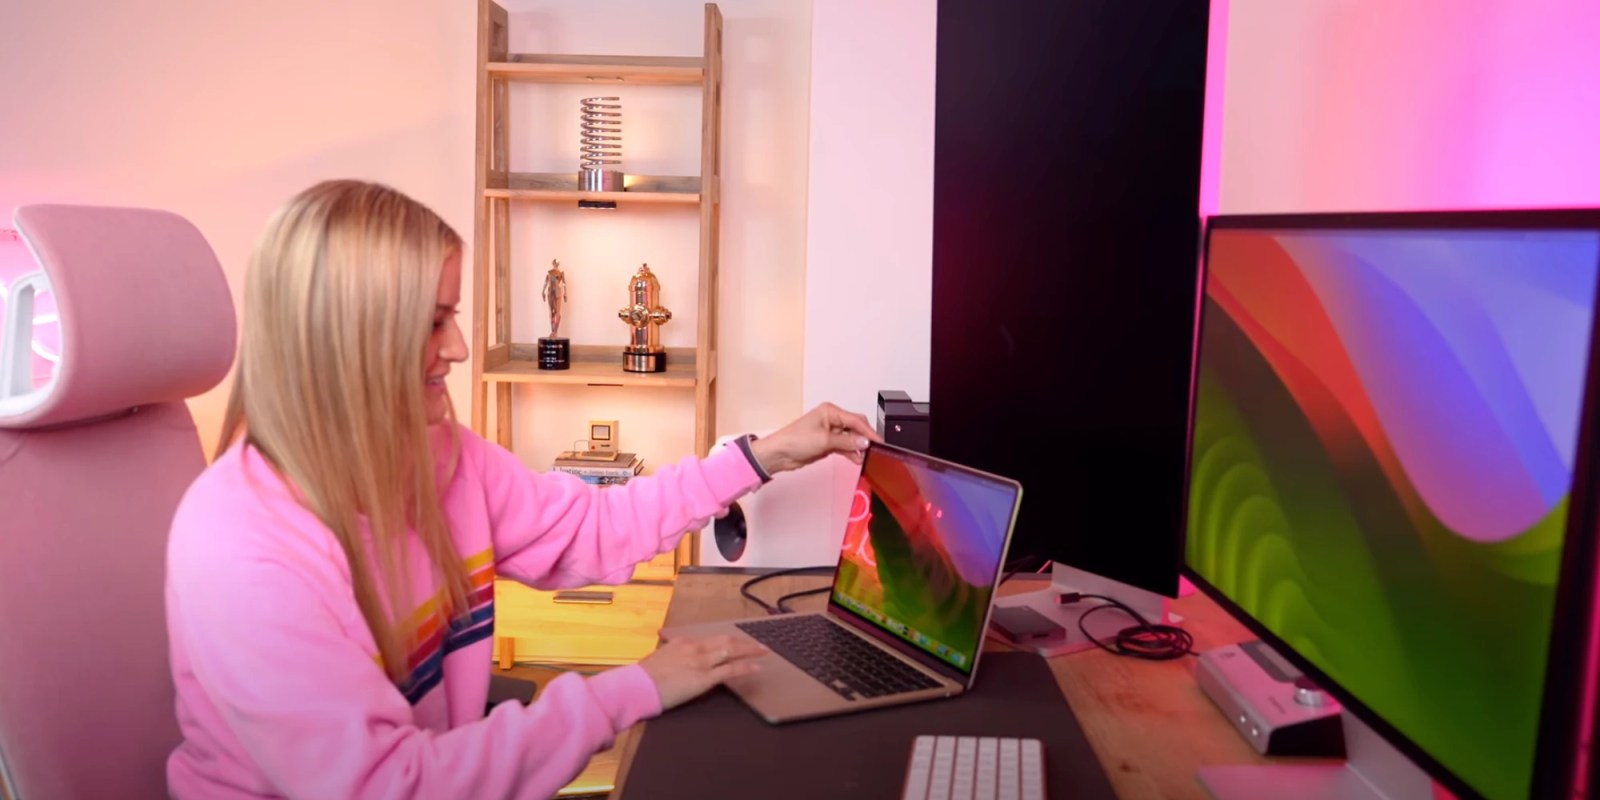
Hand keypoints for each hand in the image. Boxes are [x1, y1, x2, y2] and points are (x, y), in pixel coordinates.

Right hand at [639, 634, 768, 710]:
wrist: (637, 686)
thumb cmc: (644, 676)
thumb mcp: (660, 659)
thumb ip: (673, 655)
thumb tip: (678, 659)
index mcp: (683, 642)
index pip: (711, 640)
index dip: (727, 641)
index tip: (737, 642)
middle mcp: (694, 648)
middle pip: (726, 641)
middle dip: (744, 642)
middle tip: (759, 643)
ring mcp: (700, 662)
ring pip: (731, 651)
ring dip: (750, 650)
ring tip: (763, 651)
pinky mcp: (703, 678)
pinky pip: (730, 670)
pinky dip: (745, 666)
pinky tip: (757, 666)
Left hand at [748, 402, 882, 472]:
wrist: (779, 454)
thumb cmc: (794, 440)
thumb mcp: (824, 440)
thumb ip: (847, 441)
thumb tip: (864, 441)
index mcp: (830, 411)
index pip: (856, 420)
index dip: (868, 431)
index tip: (878, 441)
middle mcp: (831, 419)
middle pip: (855, 427)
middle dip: (865, 438)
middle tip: (875, 449)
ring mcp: (830, 432)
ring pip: (851, 438)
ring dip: (858, 447)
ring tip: (866, 456)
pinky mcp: (827, 443)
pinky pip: (844, 446)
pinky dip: (851, 452)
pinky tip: (857, 458)